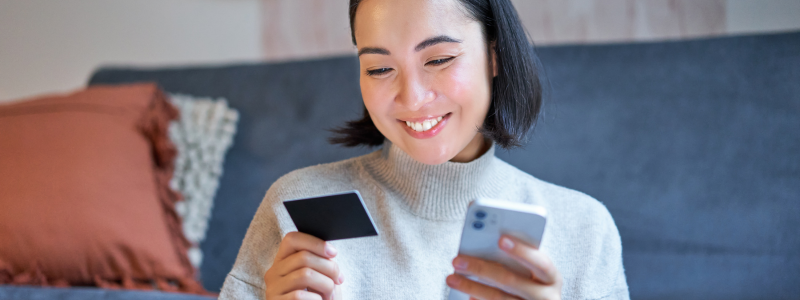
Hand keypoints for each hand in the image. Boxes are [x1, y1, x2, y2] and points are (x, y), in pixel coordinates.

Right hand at [264, 232, 343, 299]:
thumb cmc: (315, 299)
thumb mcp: (317, 278)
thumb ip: (319, 263)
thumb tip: (330, 253)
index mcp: (282, 261)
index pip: (292, 239)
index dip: (315, 242)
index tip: (333, 253)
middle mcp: (273, 272)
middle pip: (304, 257)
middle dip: (329, 268)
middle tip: (339, 281)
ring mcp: (272, 289)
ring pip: (305, 274)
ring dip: (326, 285)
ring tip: (331, 295)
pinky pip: (300, 295)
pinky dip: (317, 299)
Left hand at [446, 235, 561, 299]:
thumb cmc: (530, 283)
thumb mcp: (531, 271)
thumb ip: (514, 257)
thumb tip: (483, 237)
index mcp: (552, 278)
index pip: (540, 262)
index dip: (522, 250)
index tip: (500, 239)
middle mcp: (547, 298)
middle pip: (511, 281)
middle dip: (481, 269)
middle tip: (457, 260)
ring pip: (499, 298)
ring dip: (471, 288)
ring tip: (451, 278)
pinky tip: (467, 296)